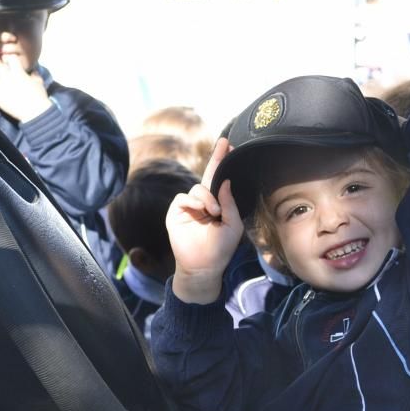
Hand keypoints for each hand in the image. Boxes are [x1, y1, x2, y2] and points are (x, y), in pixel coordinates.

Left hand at [0, 45, 51, 121]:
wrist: (35, 113)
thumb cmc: (39, 97)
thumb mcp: (39, 83)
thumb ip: (35, 75)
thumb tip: (34, 71)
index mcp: (19, 73)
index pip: (10, 58)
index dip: (6, 54)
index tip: (3, 54)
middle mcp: (8, 78)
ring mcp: (1, 87)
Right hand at [166, 139, 243, 303]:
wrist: (204, 266)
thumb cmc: (221, 248)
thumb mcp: (233, 225)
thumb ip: (230, 203)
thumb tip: (225, 181)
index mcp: (217, 204)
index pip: (219, 180)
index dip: (223, 163)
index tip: (230, 145)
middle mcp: (202, 202)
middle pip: (208, 176)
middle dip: (216, 159)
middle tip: (225, 144)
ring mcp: (188, 206)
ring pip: (197, 188)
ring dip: (207, 198)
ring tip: (214, 212)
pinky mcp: (176, 213)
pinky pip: (183, 197)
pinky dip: (194, 202)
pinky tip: (202, 210)